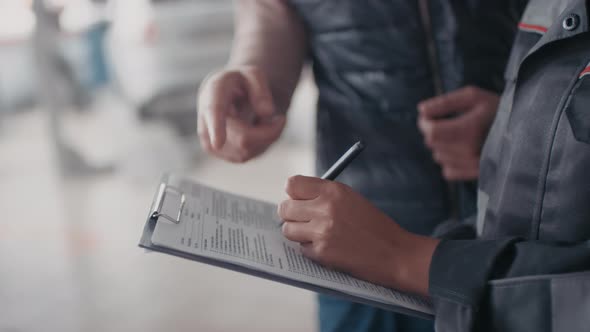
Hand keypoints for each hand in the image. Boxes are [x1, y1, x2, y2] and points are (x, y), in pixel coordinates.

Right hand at [197, 66, 286, 162]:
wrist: (225, 97)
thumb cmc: (239, 83)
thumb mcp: (254, 74)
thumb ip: (261, 89)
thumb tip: (267, 113)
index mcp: (212, 96)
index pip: (214, 112)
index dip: (216, 128)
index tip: (218, 143)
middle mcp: (206, 123)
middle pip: (245, 138)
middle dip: (269, 131)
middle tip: (281, 118)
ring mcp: (212, 144)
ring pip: (249, 148)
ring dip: (265, 136)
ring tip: (263, 118)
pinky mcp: (223, 155)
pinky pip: (250, 154)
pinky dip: (261, 143)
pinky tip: (257, 129)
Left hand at [277, 175, 438, 294]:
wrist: (396, 253)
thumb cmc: (374, 225)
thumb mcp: (350, 199)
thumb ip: (324, 195)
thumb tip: (295, 197)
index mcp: (333, 191)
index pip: (293, 185)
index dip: (294, 194)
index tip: (299, 200)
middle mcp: (325, 208)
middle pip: (285, 208)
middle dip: (291, 215)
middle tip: (302, 221)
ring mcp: (322, 231)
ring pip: (288, 229)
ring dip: (298, 234)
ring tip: (316, 235)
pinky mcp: (322, 252)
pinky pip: (301, 248)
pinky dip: (311, 250)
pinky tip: (328, 248)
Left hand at [418, 86, 499, 180]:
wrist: (526, 129)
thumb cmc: (497, 108)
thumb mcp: (473, 96)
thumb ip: (445, 102)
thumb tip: (420, 110)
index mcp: (469, 129)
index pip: (431, 131)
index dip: (424, 123)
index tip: (427, 116)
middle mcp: (470, 150)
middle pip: (432, 143)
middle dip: (432, 131)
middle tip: (443, 122)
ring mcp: (473, 165)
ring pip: (438, 157)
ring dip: (442, 145)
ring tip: (457, 135)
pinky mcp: (475, 174)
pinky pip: (447, 171)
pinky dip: (449, 161)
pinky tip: (460, 150)